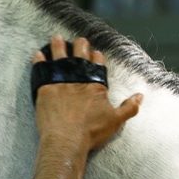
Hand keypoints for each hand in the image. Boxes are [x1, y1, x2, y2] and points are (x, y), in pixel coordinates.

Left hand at [31, 35, 142, 152]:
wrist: (66, 139)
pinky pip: (42, 70)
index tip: (95, 52)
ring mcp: (60, 82)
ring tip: (56, 38)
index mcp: (95, 84)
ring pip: (60, 57)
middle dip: (80, 45)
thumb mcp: (116, 120)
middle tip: (80, 40)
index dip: (97, 57)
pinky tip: (38, 55)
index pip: (97, 64)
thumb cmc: (91, 132)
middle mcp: (78, 79)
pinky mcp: (45, 88)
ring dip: (58, 46)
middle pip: (80, 56)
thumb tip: (140, 96)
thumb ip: (129, 107)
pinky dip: (40, 61)